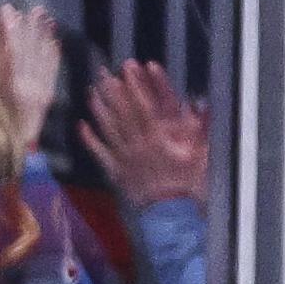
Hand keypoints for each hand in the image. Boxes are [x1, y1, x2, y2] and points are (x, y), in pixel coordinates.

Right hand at [0, 1, 62, 155]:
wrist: (8, 151)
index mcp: (7, 84)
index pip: (10, 49)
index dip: (9, 29)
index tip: (8, 10)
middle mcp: (26, 85)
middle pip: (29, 50)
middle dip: (31, 28)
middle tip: (34, 8)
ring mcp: (39, 91)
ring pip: (42, 58)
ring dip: (44, 37)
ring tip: (46, 18)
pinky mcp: (46, 97)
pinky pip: (52, 72)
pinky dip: (53, 56)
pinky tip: (55, 42)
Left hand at [76, 60, 209, 210]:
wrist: (170, 212)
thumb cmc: (186, 184)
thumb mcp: (199, 154)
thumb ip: (201, 128)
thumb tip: (202, 104)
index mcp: (157, 138)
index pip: (144, 106)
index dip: (135, 87)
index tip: (127, 71)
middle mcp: (137, 144)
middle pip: (122, 113)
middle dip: (113, 91)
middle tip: (104, 72)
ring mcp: (124, 157)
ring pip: (109, 128)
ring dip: (99, 109)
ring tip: (91, 91)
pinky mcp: (116, 170)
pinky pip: (100, 152)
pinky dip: (90, 139)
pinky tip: (82, 125)